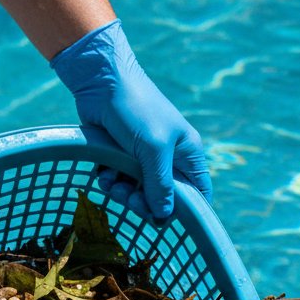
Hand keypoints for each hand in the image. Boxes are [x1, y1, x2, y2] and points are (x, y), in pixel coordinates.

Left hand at [51, 20, 211, 221]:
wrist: (101, 79)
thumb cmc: (136, 108)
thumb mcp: (154, 150)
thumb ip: (160, 186)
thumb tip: (163, 217)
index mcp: (187, 154)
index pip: (198, 192)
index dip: (187, 211)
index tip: (167, 220)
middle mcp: (168, 158)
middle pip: (163, 199)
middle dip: (145, 203)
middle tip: (131, 200)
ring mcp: (143, 157)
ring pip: (138, 193)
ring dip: (123, 194)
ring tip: (113, 182)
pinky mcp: (120, 155)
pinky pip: (119, 181)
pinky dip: (110, 181)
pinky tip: (103, 171)